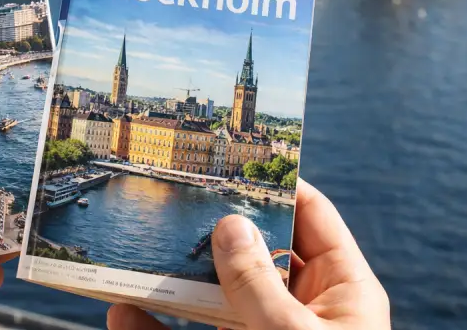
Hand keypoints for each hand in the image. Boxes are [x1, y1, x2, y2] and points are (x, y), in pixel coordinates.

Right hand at [107, 179, 389, 329]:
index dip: (271, 182)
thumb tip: (229, 223)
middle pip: (251, 252)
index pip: (310, 216)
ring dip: (171, 274)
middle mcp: (301, 313)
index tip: (225, 154)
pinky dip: (154, 325)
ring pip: (211, 297)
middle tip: (165, 194)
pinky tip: (123, 311)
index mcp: (343, 294)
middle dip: (207, 226)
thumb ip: (259, 285)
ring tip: (132, 247)